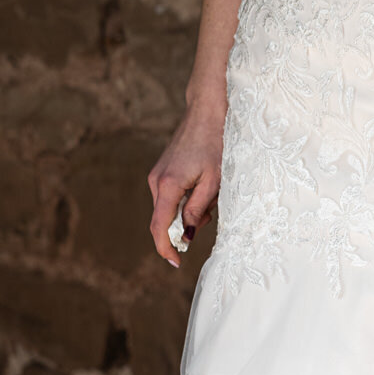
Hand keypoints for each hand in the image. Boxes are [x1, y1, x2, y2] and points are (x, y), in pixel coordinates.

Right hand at [147, 102, 224, 267]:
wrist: (208, 111)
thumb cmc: (216, 143)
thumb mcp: (214, 180)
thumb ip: (199, 209)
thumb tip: (188, 236)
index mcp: (168, 185)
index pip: (159, 226)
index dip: (166, 248)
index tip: (176, 263)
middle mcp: (156, 181)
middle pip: (164, 219)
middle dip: (186, 227)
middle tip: (210, 215)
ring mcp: (157, 176)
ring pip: (169, 208)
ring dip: (189, 212)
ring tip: (212, 193)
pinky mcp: (162, 172)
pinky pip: (171, 197)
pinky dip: (186, 201)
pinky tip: (204, 187)